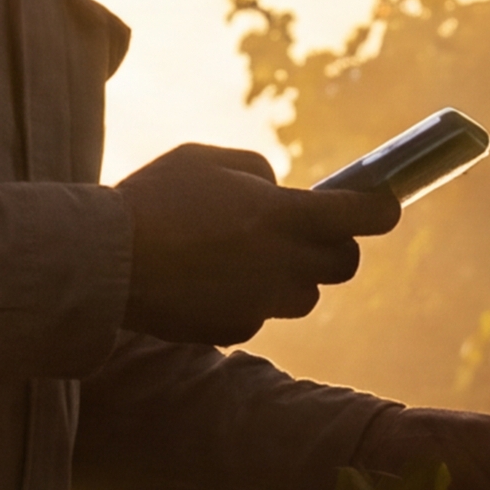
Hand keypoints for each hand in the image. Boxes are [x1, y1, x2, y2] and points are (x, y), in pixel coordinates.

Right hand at [116, 143, 394, 345]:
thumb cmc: (153, 198)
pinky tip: (208, 283)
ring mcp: (262, 303)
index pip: (364, 216)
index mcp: (284, 215)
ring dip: (291, 277)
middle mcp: (283, 264)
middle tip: (309, 233)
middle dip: (336, 247)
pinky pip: (260, 314)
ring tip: (246, 258)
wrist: (105, 261)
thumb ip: (257, 172)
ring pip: (305, 296)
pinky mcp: (236, 329)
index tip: (384, 206)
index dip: (383, 209)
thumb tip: (279, 191)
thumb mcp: (206, 160)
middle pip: (344, 264)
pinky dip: (247, 300)